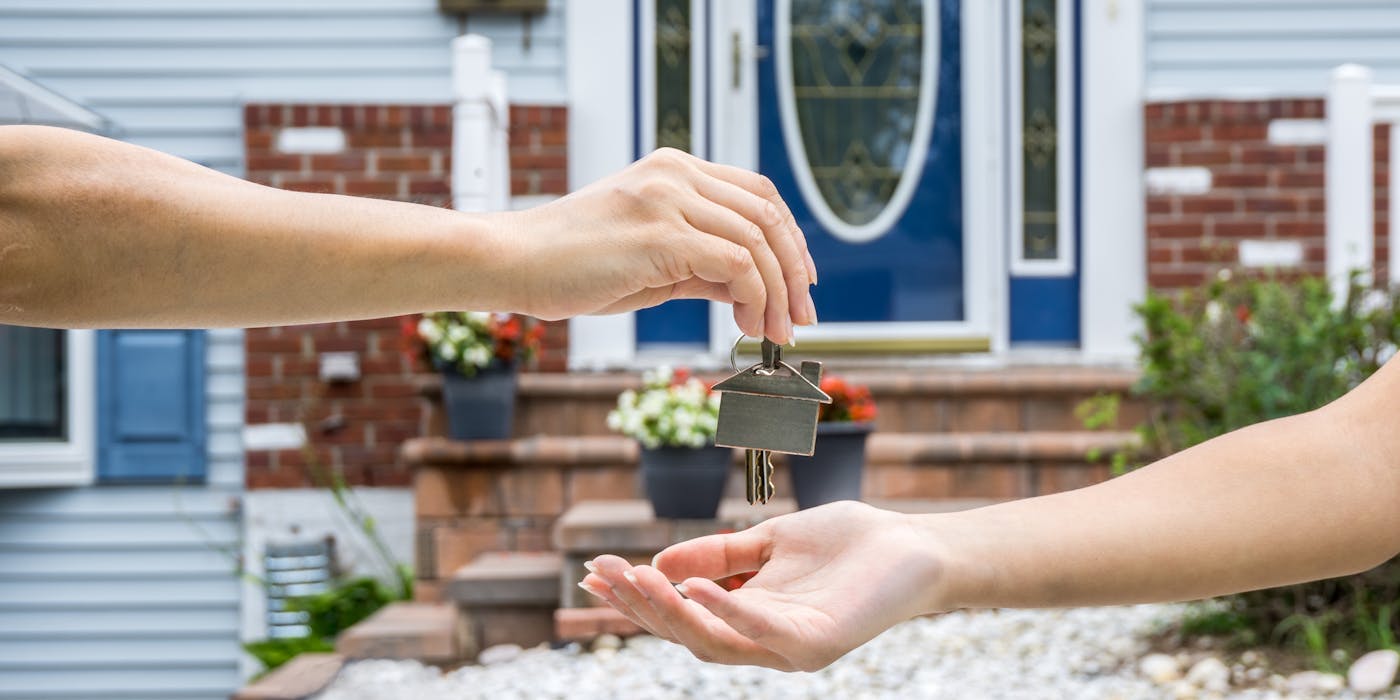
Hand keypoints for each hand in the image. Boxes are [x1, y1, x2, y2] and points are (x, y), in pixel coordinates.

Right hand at [507, 148, 817, 343]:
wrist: (513, 262)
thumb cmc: (573, 265)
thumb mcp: (653, 260)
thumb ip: (705, 266)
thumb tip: (754, 291)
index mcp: (674, 169)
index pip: (758, 193)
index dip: (790, 237)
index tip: (800, 281)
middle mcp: (676, 174)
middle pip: (768, 213)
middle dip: (795, 270)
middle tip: (802, 316)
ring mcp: (668, 199)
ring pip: (758, 240)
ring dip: (778, 293)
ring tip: (777, 332)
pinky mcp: (661, 233)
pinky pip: (735, 264)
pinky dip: (754, 298)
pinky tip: (748, 325)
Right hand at [578, 501, 945, 670]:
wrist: (914, 546)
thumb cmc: (847, 544)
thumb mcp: (769, 542)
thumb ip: (720, 554)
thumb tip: (661, 561)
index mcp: (749, 617)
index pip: (681, 615)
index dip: (636, 599)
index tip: (594, 573)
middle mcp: (764, 641)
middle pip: (688, 633)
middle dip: (641, 605)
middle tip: (604, 573)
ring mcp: (790, 648)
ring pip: (716, 642)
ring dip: (673, 611)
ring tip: (641, 577)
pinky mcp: (817, 645)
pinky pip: (765, 634)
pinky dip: (728, 610)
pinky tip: (697, 586)